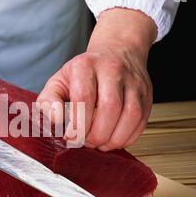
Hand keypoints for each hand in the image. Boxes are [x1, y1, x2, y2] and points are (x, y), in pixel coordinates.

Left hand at [37, 8, 156, 150]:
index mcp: (86, 65)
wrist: (117, 52)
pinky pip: (141, 122)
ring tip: (100, 144)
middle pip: (109, 107)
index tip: (71, 137)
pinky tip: (114, 140)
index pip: (84, 97)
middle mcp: (113, 70)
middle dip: (96, 134)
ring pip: (130, 115)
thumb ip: (49, 101)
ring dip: (113, 138)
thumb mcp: (59, 81)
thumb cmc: (84, 72)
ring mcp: (133, 82)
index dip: (77, 123)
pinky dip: (127, 137)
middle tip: (86, 142)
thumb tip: (56, 119)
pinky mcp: (146, 95)